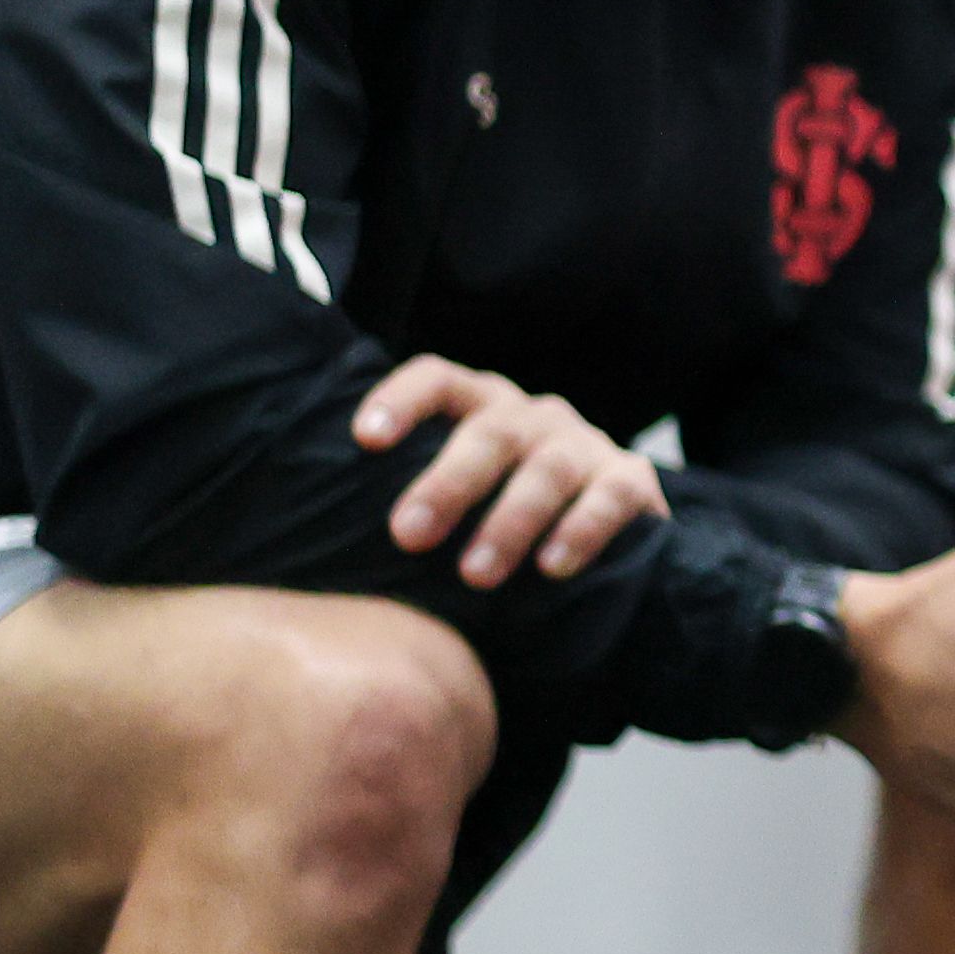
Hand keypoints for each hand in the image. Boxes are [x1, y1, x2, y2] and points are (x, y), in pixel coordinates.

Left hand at [354, 356, 665, 585]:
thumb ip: (410, 503)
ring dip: (509, 521)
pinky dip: (581, 530)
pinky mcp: (633, 481)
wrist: (603, 542)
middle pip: (489, 432)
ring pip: (547, 468)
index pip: (438, 379)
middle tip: (407, 536)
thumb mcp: (454, 500)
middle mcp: (532, 417)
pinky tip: (552, 567)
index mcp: (481, 408)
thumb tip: (320, 536)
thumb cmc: (496, 524)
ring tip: (476, 574)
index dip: (400, 400)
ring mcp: (584, 445)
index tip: (364, 439)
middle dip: (447, 484)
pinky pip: (610, 498)